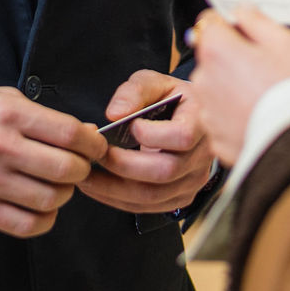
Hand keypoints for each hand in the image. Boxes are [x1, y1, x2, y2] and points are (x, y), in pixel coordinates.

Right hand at [0, 87, 107, 237]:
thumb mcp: (1, 98)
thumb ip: (43, 117)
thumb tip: (86, 136)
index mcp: (8, 114)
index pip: (70, 134)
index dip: (94, 144)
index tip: (96, 147)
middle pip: (67, 169)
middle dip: (81, 170)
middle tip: (76, 166)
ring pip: (51, 200)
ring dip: (62, 195)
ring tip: (53, 184)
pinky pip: (28, 225)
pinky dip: (44, 219)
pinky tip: (39, 205)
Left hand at [78, 69, 216, 214]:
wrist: (190, 120)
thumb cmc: (172, 100)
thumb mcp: (156, 83)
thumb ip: (135, 91)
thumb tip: (114, 114)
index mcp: (201, 122)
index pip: (182, 136)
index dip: (153, 135)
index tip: (131, 126)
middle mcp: (202, 156)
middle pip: (165, 171)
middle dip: (123, 165)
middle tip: (96, 154)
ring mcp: (193, 181)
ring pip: (153, 195)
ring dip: (114, 188)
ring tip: (87, 173)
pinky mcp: (180, 198)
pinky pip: (147, 207)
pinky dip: (117, 200)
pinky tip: (98, 186)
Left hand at [187, 7, 289, 163]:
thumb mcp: (285, 42)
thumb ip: (256, 21)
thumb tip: (242, 10)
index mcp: (217, 50)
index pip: (209, 22)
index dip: (230, 26)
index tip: (246, 34)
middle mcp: (204, 80)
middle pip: (211, 59)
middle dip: (231, 60)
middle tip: (264, 70)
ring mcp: (208, 112)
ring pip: (216, 90)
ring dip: (232, 89)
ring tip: (264, 98)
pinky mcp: (216, 138)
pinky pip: (222, 120)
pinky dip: (236, 117)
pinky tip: (259, 118)